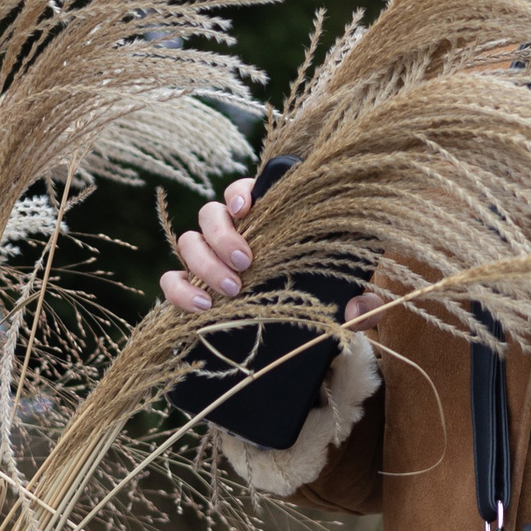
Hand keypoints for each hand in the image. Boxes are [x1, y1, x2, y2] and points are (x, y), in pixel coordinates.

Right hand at [158, 178, 388, 329]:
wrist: (291, 340)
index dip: (241, 193)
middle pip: (211, 214)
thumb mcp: (345, 304)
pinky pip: (171, 280)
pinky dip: (180, 289)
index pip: (244, 191)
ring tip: (230, 290)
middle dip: (224, 236)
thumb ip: (359, 306)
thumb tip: (357, 311)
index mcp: (266, 223)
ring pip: (189, 241)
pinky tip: (201, 306)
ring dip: (204, 262)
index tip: (249, 209)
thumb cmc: (318, 304)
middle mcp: (232, 235)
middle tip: (246, 264)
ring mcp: (207, 260)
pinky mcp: (191, 287)